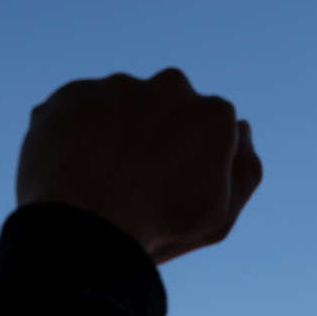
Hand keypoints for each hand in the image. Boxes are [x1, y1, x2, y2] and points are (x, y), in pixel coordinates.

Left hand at [16, 68, 261, 263]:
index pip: (208, 129)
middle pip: (166, 109)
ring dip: (114, 134)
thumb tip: (241, 130)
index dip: (192, 160)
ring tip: (99, 182)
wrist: (82, 228)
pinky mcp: (72, 94)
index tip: (174, 189)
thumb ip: (244, 171)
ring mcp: (118, 86)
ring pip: (120, 107)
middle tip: (136, 183)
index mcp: (213, 115)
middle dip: (155, 136)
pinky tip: (72, 172)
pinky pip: (76, 112)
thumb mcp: (219, 217)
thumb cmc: (158, 229)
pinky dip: (75, 136)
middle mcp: (170, 87)